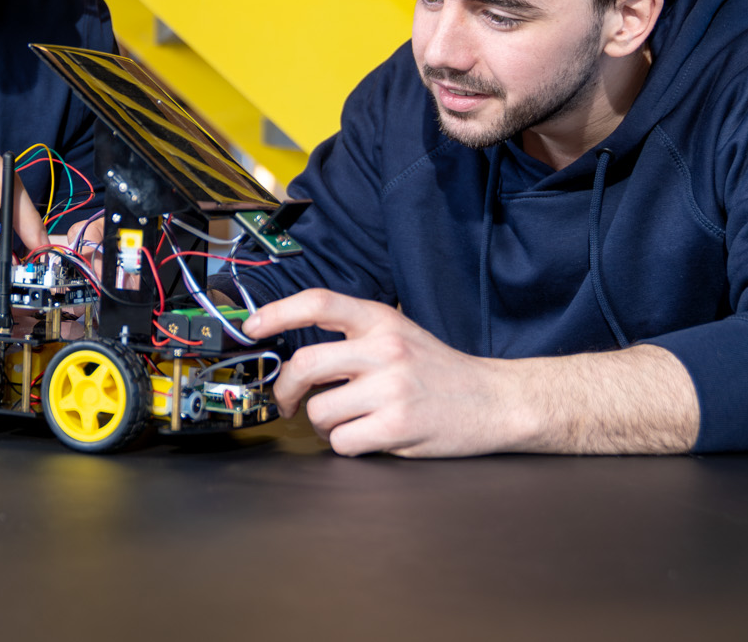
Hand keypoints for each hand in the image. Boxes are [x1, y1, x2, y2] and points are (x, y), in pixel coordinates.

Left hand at [245, 289, 525, 457]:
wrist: (495, 401)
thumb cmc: (441, 372)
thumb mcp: (400, 335)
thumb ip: (356, 338)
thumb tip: (297, 357)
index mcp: (382, 320)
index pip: (318, 302)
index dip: (277, 313)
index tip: (252, 327)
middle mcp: (385, 349)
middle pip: (304, 365)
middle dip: (285, 390)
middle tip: (289, 401)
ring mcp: (391, 389)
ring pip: (320, 411)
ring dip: (324, 425)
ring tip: (349, 421)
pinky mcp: (397, 427)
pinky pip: (342, 442)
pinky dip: (347, 445)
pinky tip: (369, 437)